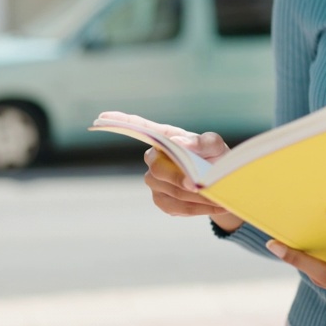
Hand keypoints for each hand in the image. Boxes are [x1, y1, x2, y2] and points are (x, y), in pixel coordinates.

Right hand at [94, 112, 242, 230]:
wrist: (225, 184)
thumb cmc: (218, 158)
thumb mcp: (217, 147)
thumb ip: (202, 141)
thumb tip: (178, 142)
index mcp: (167, 138)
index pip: (140, 128)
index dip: (120, 122)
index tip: (100, 117)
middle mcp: (155, 158)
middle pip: (157, 169)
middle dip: (178, 178)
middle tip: (200, 185)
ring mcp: (156, 181)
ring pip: (168, 191)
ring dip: (194, 197)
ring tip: (218, 198)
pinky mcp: (163, 201)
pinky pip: (175, 207)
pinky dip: (195, 208)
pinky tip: (212, 205)